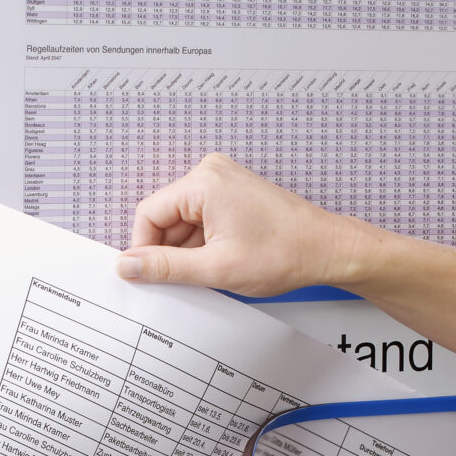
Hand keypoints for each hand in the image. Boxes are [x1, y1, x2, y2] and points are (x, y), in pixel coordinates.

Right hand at [114, 153, 376, 295]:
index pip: (148, 214)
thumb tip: (127, 266)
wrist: (328, 249)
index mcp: (203, 183)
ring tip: (211, 273)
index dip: (143, 250)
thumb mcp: (215, 269)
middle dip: (169, 252)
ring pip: (183, 223)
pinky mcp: (234, 196)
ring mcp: (224, 183)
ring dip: (187, 252)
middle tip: (183, 282)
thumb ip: (165, 267)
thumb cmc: (284, 254)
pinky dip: (202, 246)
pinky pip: (201, 221)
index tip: (147, 277)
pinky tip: (218, 265)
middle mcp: (211, 174)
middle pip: (165, 217)